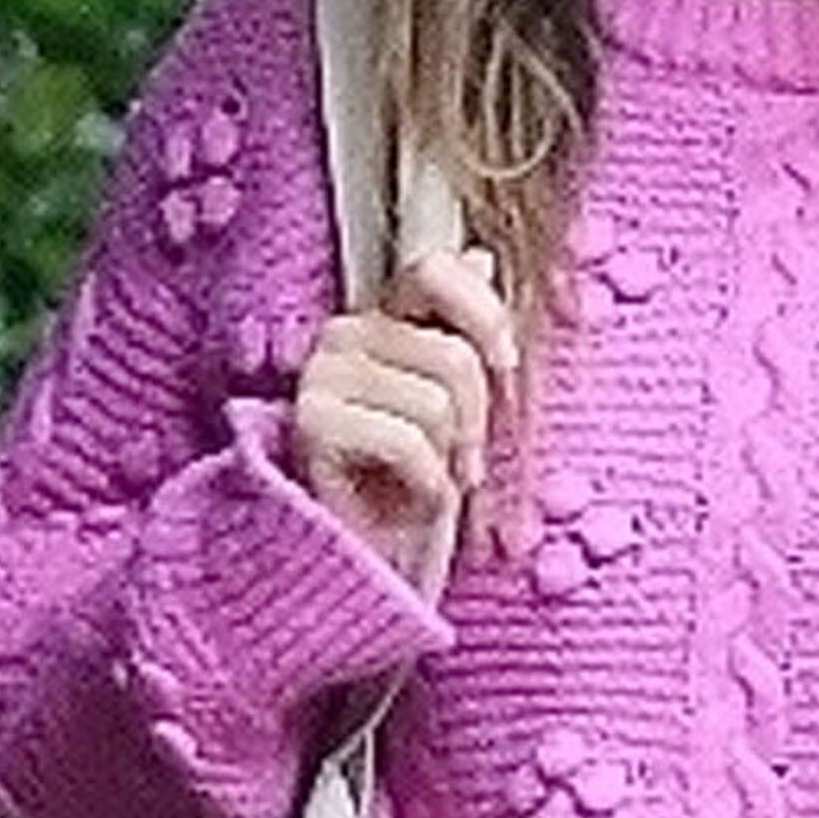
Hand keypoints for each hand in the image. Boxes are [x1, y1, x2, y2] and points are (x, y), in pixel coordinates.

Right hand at [292, 244, 517, 580]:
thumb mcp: (459, 407)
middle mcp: (342, 336)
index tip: (507, 365)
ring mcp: (320, 377)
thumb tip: (481, 256)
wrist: (371, 560)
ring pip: (437, 401)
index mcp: (380, 321)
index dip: (484, 313)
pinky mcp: (311, 423)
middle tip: (464, 463)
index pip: (434, 269)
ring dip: (451, 458)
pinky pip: (407, 440)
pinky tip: (412, 501)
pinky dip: (430, 484)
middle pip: (454, 356)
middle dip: (478, 420)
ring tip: (432, 482)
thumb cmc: (416, 485)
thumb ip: (465, 334)